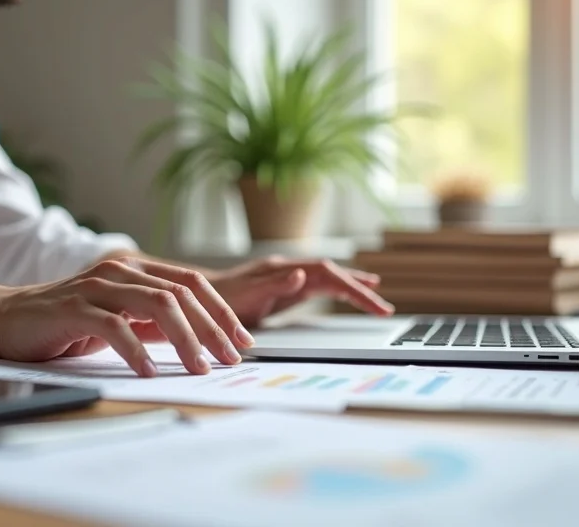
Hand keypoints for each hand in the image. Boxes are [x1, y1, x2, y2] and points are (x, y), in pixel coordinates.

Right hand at [0, 257, 253, 376]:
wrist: (5, 318)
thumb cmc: (65, 322)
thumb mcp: (119, 318)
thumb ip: (153, 321)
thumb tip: (198, 338)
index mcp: (136, 269)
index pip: (192, 283)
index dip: (221, 311)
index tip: (242, 340)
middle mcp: (120, 270)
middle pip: (182, 293)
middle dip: (212, 327)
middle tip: (229, 358)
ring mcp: (97, 285)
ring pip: (157, 304)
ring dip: (185, 338)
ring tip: (199, 366)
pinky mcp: (74, 307)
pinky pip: (116, 326)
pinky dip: (137, 350)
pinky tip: (150, 371)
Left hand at [208, 257, 394, 327]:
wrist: (194, 298)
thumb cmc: (217, 300)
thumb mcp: (246, 295)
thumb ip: (275, 284)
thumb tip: (304, 274)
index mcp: (284, 269)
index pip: (329, 275)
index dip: (355, 288)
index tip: (375, 304)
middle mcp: (289, 269)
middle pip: (334, 274)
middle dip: (360, 289)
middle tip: (384, 308)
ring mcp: (287, 277)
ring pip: (328, 278)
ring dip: (352, 286)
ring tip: (376, 296)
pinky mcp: (284, 288)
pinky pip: (317, 287)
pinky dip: (336, 290)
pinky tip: (344, 294)